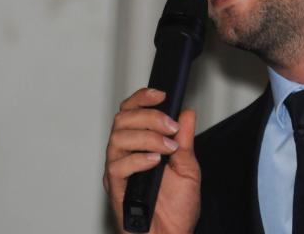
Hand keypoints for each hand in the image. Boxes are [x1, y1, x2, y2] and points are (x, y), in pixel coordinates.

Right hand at [104, 88, 200, 232]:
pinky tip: (155, 162)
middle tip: (171, 127)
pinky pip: (118, 165)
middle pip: (123, 119)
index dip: (142, 98)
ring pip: (118, 138)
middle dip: (150, 116)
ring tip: (168, 148)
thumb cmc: (176, 209)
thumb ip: (185, 139)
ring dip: (148, 137)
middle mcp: (124, 154)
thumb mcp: (188, 167)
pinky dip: (138, 159)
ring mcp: (118, 170)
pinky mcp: (115, 188)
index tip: (161, 94)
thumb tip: (187, 113)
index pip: (131, 111)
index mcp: (140, 145)